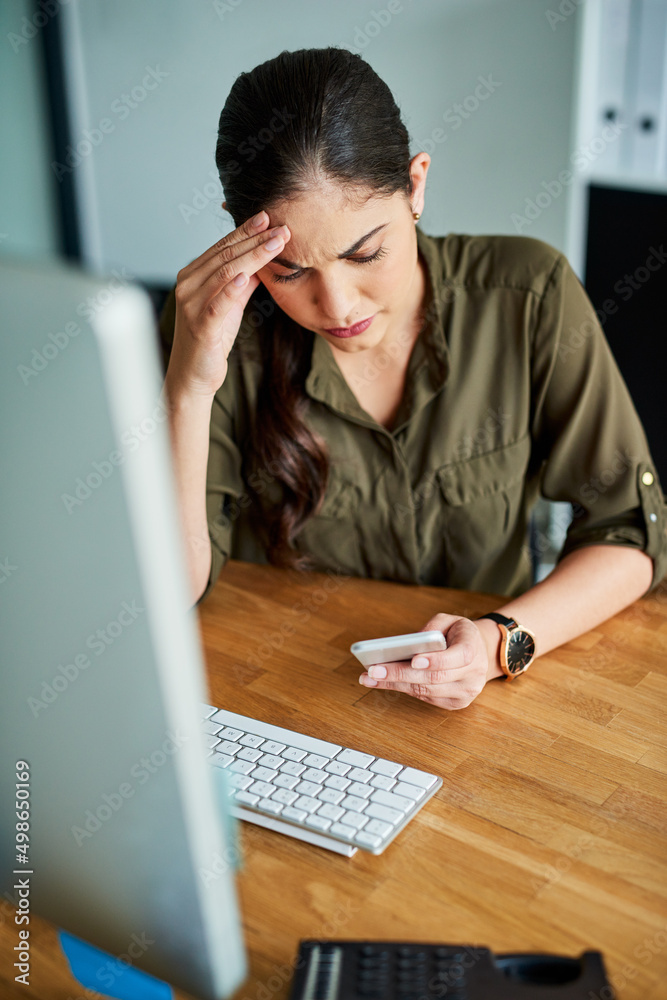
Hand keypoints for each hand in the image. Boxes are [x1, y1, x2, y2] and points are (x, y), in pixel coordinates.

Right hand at [165, 211, 289, 398]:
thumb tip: (264, 259)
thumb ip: (243, 282)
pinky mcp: (200, 326)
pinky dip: (232, 288)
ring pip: (225, 273)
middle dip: (255, 239)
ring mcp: (192, 305)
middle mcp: (188, 284)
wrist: (192, 376)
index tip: (269, 218)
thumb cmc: (210, 339)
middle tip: (280, 226)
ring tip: (275, 243)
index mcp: (193, 275)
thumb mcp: (230, 305)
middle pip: (225, 255)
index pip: (222, 247)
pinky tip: (248, 276)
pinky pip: (218, 303)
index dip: (246, 231)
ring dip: (253, 256)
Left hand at [357, 613, 494, 709]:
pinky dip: (404, 689)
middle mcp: (473, 674)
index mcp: (473, 649)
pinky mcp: (456, 703)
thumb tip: (409, 643)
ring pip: (426, 691)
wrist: (481, 653)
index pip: (457, 657)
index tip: (413, 660)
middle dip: (400, 674)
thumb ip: (432, 627)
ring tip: (370, 678)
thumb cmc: (459, 634)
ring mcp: (465, 692)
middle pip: (434, 678)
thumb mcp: (450, 620)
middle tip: (373, 671)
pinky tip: (384, 683)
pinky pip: (426, 697)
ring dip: (395, 685)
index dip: (435, 660)